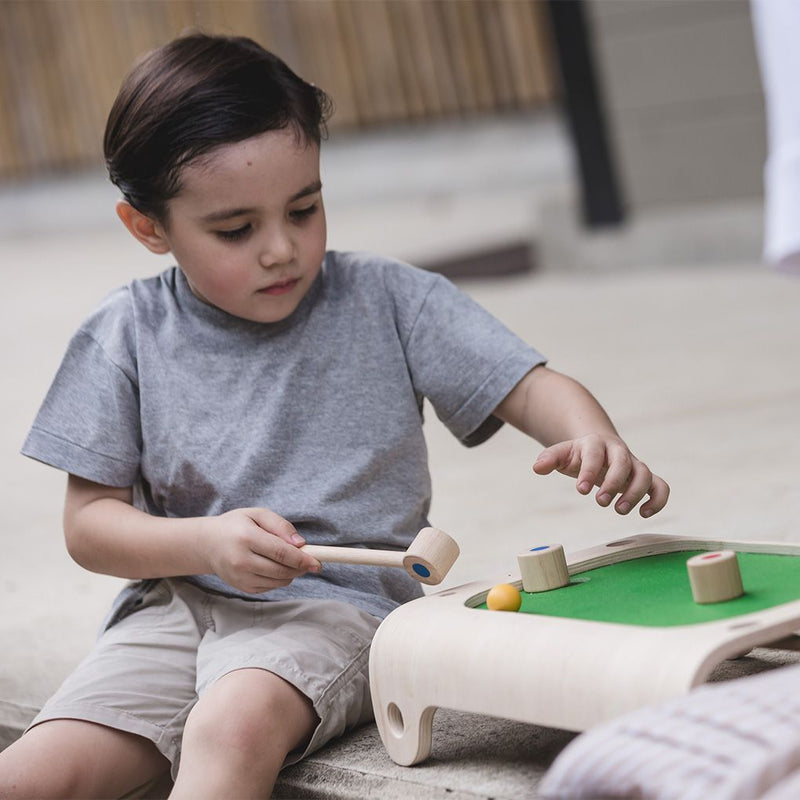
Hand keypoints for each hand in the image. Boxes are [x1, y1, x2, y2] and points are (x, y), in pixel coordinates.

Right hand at [197, 508, 320, 593]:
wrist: (208, 544)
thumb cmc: (237, 525)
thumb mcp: (258, 514)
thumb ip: (281, 525)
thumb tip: (301, 543)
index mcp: (246, 538)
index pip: (281, 553)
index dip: (302, 559)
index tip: (318, 562)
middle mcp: (241, 560)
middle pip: (281, 570)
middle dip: (300, 568)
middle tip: (309, 561)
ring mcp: (240, 577)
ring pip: (278, 581)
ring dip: (291, 573)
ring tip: (290, 561)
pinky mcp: (241, 587)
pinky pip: (270, 587)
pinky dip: (279, 579)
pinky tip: (274, 567)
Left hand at [533, 434, 669, 516]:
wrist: (599, 448)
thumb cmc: (578, 455)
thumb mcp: (561, 454)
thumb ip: (549, 458)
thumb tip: (537, 468)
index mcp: (595, 444)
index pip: (594, 454)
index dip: (589, 471)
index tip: (580, 490)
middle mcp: (619, 452)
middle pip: (623, 462)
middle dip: (614, 483)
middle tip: (600, 502)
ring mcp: (634, 464)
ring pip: (645, 474)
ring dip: (635, 494)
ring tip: (619, 510)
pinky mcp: (646, 478)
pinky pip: (661, 486)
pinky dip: (658, 500)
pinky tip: (644, 514)